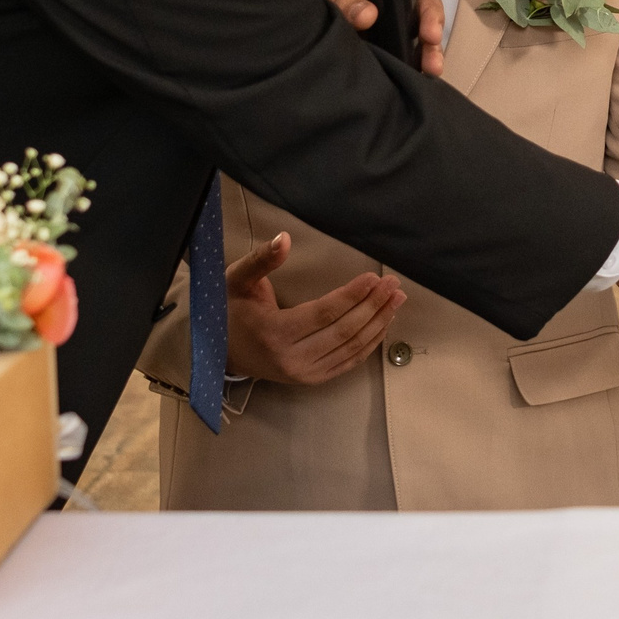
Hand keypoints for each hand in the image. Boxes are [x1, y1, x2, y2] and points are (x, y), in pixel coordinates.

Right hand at [223, 233, 405, 383]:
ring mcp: (304, 374)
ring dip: (378, 323)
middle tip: (394, 285)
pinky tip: (383, 323)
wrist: (222, 353)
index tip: (374, 277)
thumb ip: (262, 259)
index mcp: (274, 333)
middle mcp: (292, 359)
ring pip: (351, 348)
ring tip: (396, 300)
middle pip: (344, 331)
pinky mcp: (313, 380)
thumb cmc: (231, 311)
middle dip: (373, 306)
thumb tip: (284, 238)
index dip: (352, 295)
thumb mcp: (238, 280)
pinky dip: (370, 343)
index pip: (324, 313)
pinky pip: (349, 362)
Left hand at [292, 0, 453, 76]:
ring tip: (432, 65)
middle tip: (430, 35)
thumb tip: (368, 17)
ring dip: (426, 43)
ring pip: (411, 20)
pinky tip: (419, 70)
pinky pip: (394, 39)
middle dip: (430, 15)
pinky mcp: (369, 29)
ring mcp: (375, 4)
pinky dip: (409, 55)